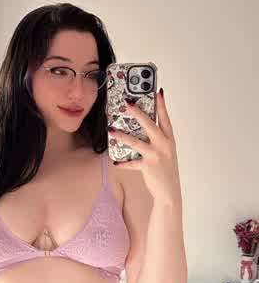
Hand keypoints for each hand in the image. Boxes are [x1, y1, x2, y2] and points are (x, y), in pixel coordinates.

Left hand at [108, 90, 181, 204]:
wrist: (169, 190)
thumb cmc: (166, 170)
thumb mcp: (166, 152)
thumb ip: (157, 140)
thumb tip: (141, 129)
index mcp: (169, 139)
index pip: (165, 118)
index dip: (161, 104)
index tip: (157, 91)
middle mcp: (164, 144)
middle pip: (150, 124)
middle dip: (138, 112)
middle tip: (127, 103)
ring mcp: (156, 155)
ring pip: (136, 141)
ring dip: (122, 135)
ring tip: (111, 129)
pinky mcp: (148, 166)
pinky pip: (131, 162)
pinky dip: (123, 162)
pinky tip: (115, 162)